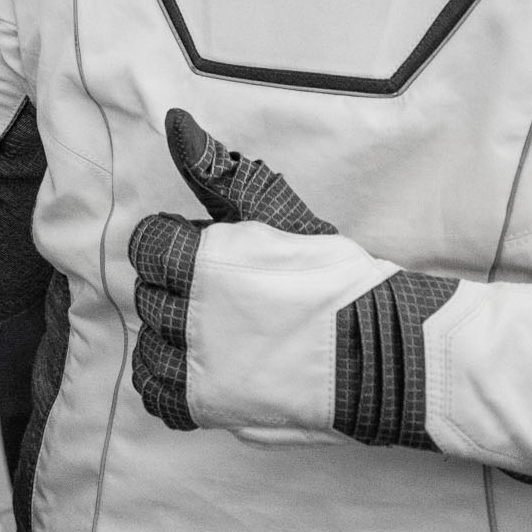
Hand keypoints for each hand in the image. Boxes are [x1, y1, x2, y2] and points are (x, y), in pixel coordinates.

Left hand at [127, 109, 451, 446]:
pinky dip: (170, 387)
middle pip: (148, 296)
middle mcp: (194, 316)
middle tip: (218, 298)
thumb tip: (175, 123)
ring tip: (211, 336)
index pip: (146, 246)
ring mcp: (201, 368)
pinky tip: (199, 373)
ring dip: (169, 341)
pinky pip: (160, 399)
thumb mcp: (277, 214)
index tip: (202, 254)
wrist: (385, 354)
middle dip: (175, 291)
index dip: (173, 246)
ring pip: (149, 349)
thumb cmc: (333, 279)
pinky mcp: (212, 408)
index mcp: (204, 262)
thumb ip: (218, 172)